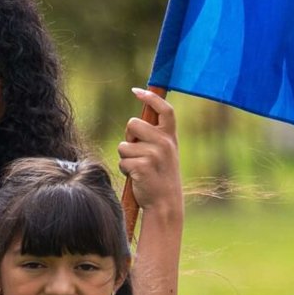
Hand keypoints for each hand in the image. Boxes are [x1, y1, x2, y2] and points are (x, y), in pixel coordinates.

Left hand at [118, 89, 182, 219]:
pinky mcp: (142, 166)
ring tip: (139, 168)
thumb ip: (154, 137)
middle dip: (129, 136)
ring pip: (124, 145)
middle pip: (133, 124)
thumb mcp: (164, 153)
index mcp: (170, 137)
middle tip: (137, 152)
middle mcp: (164, 143)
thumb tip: (135, 123)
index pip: (164, 110)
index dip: (151, 98)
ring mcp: (154, 154)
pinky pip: (122, 161)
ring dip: (126, 157)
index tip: (137, 91)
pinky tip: (136, 178)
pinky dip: (125, 170)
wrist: (165, 203)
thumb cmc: (161, 177)